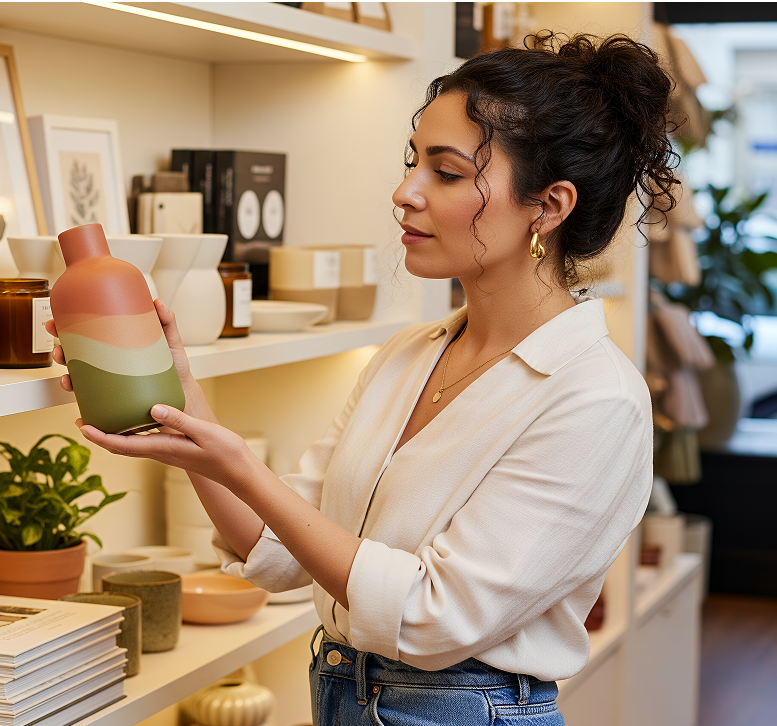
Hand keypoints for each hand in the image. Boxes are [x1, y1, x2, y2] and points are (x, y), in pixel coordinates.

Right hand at [46, 299, 215, 425]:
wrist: (182, 392)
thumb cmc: (173, 365)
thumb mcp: (170, 341)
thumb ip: (166, 321)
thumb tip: (157, 302)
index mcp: (115, 343)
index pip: (85, 332)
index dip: (65, 327)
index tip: (55, 323)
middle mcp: (108, 361)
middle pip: (76, 354)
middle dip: (61, 351)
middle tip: (60, 350)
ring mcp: (109, 379)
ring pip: (79, 377)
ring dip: (66, 376)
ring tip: (68, 377)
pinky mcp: (114, 396)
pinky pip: (91, 398)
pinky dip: (81, 398)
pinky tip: (78, 398)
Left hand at [80, 404, 250, 486]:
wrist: (237, 471)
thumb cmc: (224, 453)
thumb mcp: (203, 431)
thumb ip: (178, 420)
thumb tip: (152, 407)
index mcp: (164, 449)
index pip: (123, 445)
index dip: (100, 437)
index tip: (83, 427)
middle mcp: (161, 452)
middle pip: (121, 447)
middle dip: (99, 436)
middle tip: (82, 421)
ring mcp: (166, 452)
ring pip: (131, 445)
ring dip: (113, 435)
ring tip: (102, 419)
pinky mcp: (173, 449)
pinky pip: (144, 442)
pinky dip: (131, 433)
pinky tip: (134, 421)